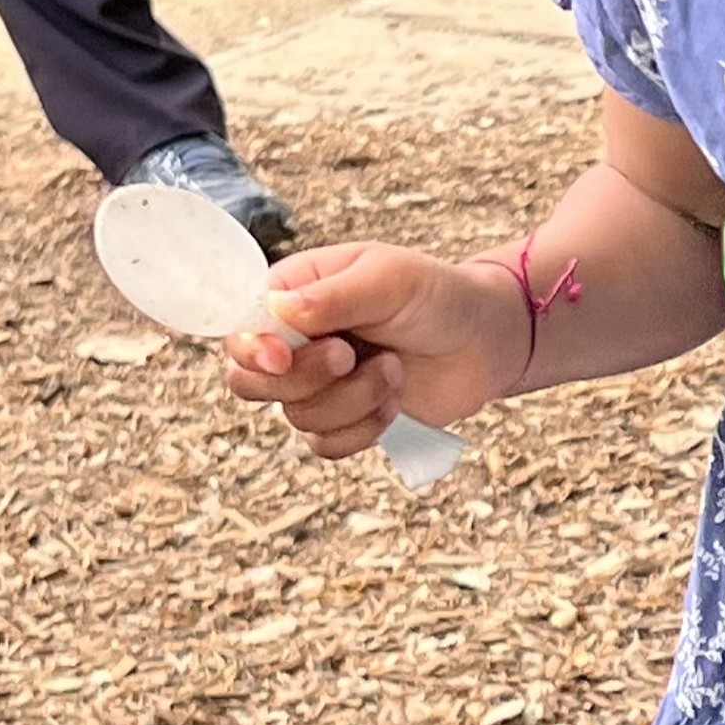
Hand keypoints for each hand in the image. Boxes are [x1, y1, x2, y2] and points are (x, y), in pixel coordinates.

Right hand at [220, 241, 525, 460]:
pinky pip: (325, 445)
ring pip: (296, 416)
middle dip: (304, 378)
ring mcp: (318, 385)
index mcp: (293, 295)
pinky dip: (363, 429)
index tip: (282, 355)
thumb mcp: (388, 279)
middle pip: (250, 381)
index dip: (250, 349)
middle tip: (351, 355)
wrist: (486, 341)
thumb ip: (332, 295)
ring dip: (352, 399)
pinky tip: (395, 403)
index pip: (238, 327)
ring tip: (394, 369)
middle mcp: (296, 342)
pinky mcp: (345, 421)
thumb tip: (277, 309)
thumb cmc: (436, 295)